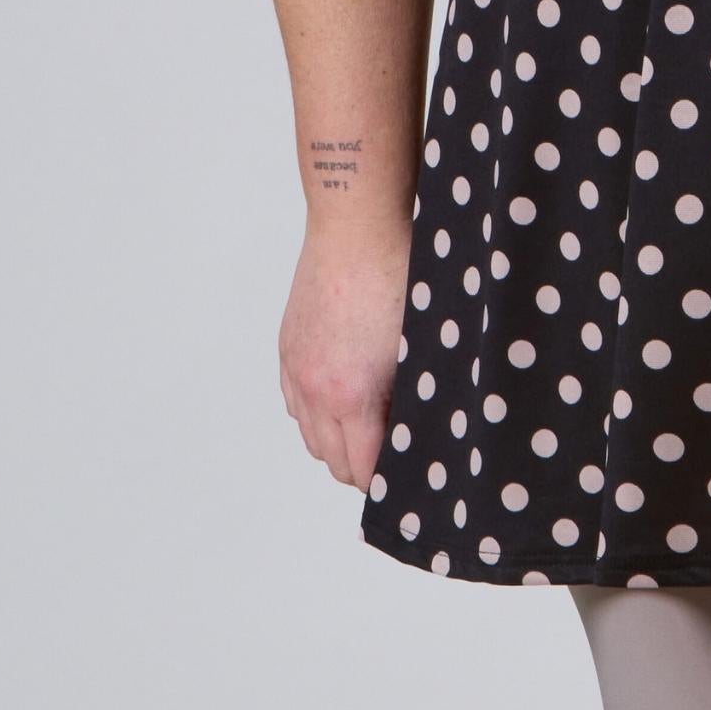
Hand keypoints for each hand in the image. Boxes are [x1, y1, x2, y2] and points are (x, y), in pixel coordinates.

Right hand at [278, 222, 412, 490]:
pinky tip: (344, 401)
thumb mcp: (418, 350)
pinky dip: (316, 413)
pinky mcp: (288, 347)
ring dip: (337, 441)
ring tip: (373, 430)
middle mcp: (314, 389)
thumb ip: (412, 401)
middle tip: (397, 459)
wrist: (359, 226)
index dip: (387, 482)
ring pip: (309, 434)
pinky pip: (295, 402)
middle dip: (363, 467)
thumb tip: (422, 435)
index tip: (411, 481)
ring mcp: (295, 367)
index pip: (361, 470)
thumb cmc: (402, 279)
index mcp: (351, 396)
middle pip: (332, 460)